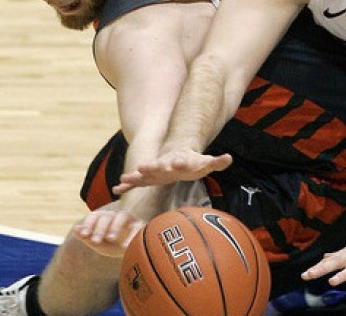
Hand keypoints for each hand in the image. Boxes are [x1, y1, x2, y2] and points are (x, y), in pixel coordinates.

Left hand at [73, 209, 144, 256]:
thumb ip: (87, 238)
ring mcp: (129, 219)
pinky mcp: (141, 225)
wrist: (132, 252)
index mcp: (104, 219)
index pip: (94, 216)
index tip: (84, 235)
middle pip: (106, 216)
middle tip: (96, 241)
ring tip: (110, 238)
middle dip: (99, 228)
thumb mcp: (99, 244)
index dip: (88, 224)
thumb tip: (76, 229)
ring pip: (121, 216)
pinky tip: (125, 246)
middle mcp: (116, 216)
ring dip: (114, 227)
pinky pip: (136, 227)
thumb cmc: (113, 247)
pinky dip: (131, 235)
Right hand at [113, 149, 232, 193]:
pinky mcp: (148, 178)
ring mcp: (155, 170)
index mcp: (180, 160)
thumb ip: (217, 162)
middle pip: (158, 165)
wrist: (177, 155)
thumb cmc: (194, 162)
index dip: (180, 161)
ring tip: (123, 179)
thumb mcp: (206, 162)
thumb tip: (229, 158)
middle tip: (142, 167)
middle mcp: (165, 164)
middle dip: (151, 166)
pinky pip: (136, 182)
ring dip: (134, 176)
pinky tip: (116, 190)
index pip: (180, 160)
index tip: (178, 162)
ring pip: (143, 173)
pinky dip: (127, 185)